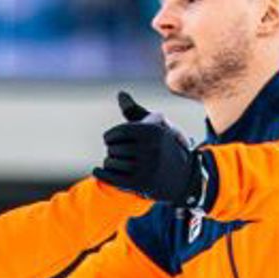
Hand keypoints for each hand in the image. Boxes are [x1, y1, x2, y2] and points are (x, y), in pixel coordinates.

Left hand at [93, 92, 207, 207]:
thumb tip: (120, 94)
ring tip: (113, 162)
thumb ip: (134, 111)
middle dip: (111, 150)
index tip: (108, 140)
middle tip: (115, 153)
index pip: (120, 132)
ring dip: (108, 162)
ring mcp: (147, 167)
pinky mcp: (142, 183)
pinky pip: (113, 178)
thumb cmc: (161, 146)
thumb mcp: (153, 126)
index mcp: (154, 131)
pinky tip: (97, 171)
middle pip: (114, 147)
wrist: (181, 176)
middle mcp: (152, 148)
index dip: (110, 136)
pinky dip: (101, 173)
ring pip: (112, 162)